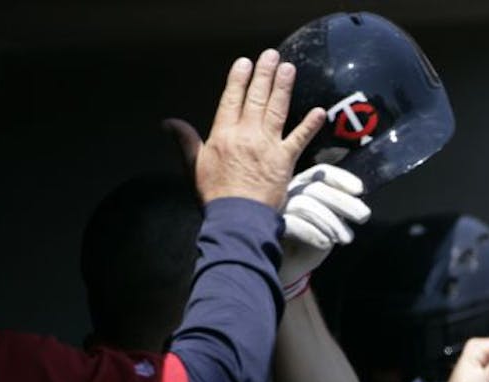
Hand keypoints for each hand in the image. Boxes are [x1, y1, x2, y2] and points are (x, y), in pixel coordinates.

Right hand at [165, 50, 324, 207]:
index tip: (244, 62)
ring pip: (276, 110)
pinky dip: (310, 125)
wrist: (237, 219)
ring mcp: (267, 146)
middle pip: (255, 98)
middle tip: (271, 55)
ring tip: (289, 68)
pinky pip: (299, 139)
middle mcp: (246, 135)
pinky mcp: (285, 161)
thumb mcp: (194, 166)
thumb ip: (185, 141)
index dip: (238, 79)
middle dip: (263, 75)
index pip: (231, 100)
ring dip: (283, 88)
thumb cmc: (215, 196)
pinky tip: (319, 111)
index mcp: (223, 135)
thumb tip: (169, 122)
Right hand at [279, 165, 371, 296]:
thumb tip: (360, 204)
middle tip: (363, 216)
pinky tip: (326, 243)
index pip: (321, 173)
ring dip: (331, 222)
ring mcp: (276, 209)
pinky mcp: (271, 228)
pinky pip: (292, 224)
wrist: (290, 266)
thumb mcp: (331, 221)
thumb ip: (340, 208)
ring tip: (346, 238)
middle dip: (343, 202)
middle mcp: (288, 192)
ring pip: (304, 205)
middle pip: (316, 188)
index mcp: (304, 185)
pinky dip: (314, 233)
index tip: (359, 190)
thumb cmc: (312, 240)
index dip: (341, 179)